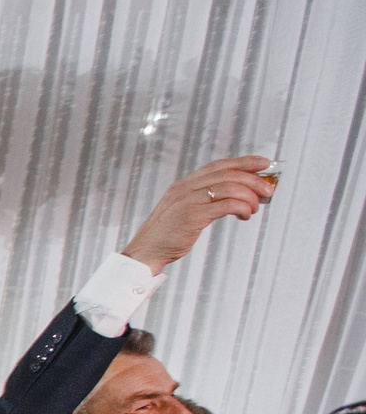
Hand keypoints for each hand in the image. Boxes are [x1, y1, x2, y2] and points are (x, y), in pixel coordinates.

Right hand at [119, 156, 275, 270]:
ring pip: (229, 188)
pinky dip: (241, 208)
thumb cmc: (166, 235)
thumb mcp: (182, 211)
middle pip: (228, 174)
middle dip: (254, 180)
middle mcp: (185, 188)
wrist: (144, 252)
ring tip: (256, 207)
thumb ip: (203, 201)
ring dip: (250, 196)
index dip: (244, 161)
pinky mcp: (192, 216)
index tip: (264, 163)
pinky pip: (225, 205)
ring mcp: (187, 201)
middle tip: (269, 190)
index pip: (218, 165)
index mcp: (183, 185)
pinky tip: (245, 215)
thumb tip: (237, 197)